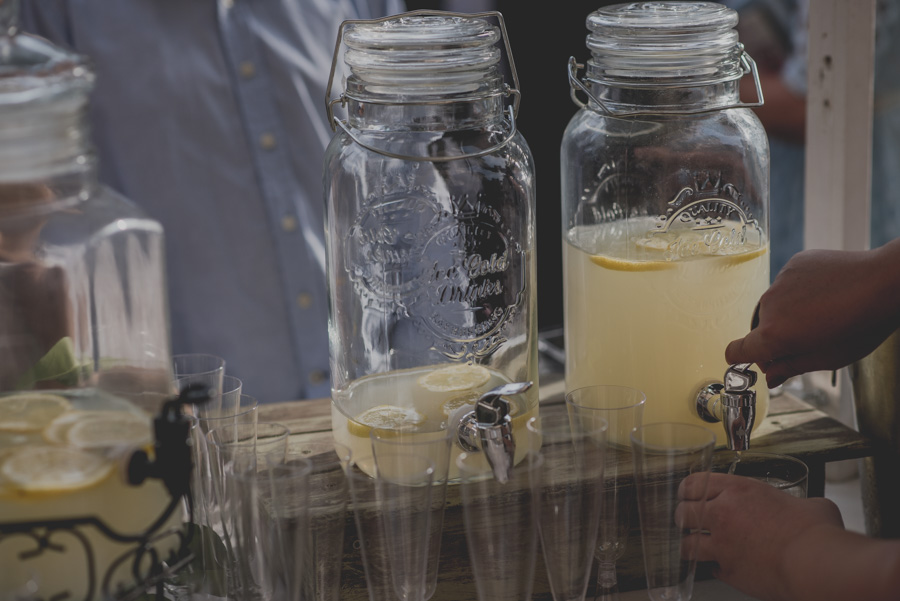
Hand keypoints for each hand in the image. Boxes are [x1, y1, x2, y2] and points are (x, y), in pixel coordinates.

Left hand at [678, 473, 842, 600]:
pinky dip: (716, 568)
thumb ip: (797, 504)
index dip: (688, 491)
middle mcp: (723, 515)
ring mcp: (722, 546)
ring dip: (690, 545)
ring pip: (686, 545)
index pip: (694, 484)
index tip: (688, 495)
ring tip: (697, 546)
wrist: (814, 564)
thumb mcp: (808, 504)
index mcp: (738, 491)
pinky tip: (725, 566)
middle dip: (684, 518)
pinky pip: (712, 569)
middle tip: (690, 521)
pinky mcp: (729, 572)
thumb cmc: (815, 533)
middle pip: (683, 513)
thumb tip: (810, 509)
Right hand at [725, 241, 899, 387]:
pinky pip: (788, 283)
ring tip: (824, 311)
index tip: (754, 359)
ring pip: (776, 305)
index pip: (735, 351)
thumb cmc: (861, 325)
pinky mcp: (793, 264)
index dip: (742, 358)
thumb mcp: (827, 358)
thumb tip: (771, 375)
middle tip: (811, 336)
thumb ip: (791, 367)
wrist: (883, 282)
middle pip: (762, 328)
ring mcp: (780, 282)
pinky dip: (800, 290)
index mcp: (774, 335)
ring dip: (791, 311)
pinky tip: (825, 292)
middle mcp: (769, 306)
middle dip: (780, 335)